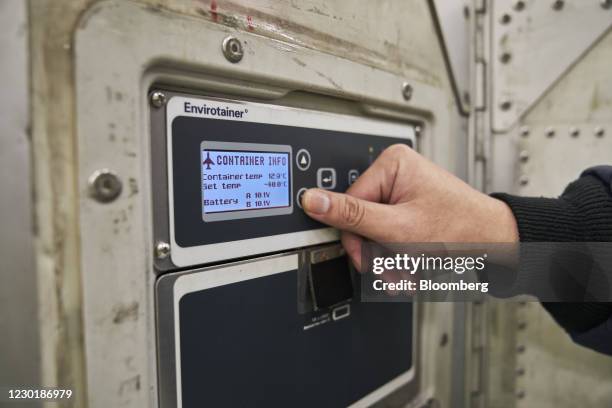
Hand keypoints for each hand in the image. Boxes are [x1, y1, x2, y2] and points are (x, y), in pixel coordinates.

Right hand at [301, 144, 517, 269]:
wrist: (496, 244)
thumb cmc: (459, 229)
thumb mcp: (396, 227)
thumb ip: (351, 215)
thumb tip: (312, 200)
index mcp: (391, 164)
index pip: (348, 204)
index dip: (357, 239)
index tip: (371, 260)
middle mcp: (396, 172)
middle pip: (362, 221)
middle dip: (377, 253)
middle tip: (394, 271)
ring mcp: (404, 190)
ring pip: (376, 232)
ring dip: (389, 259)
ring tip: (409, 272)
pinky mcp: (411, 206)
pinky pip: (391, 234)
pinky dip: (399, 256)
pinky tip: (413, 266)